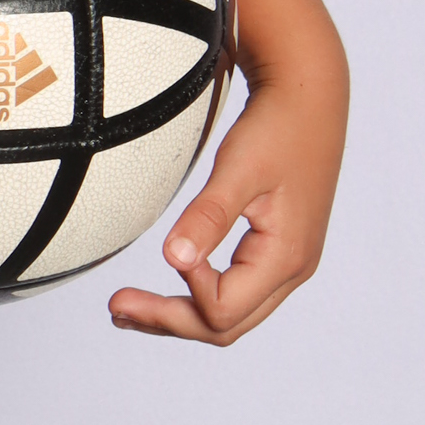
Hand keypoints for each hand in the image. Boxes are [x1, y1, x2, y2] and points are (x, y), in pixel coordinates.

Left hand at [108, 54, 345, 345]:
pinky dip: (198, 299)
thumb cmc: (276, 128)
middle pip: (226, 325)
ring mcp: (287, 264)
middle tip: (114, 309)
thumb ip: (208, 216)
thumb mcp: (239, 169)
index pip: (223, 309)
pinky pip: (236, 292)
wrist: (309, 99)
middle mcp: (292, 270)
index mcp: (286, 257)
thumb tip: (173, 261)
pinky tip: (167, 291)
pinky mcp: (277, 251)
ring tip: (126, 312)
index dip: (186, 291)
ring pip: (231, 315)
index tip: (166, 251)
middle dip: (169, 321)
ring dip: (180, 316)